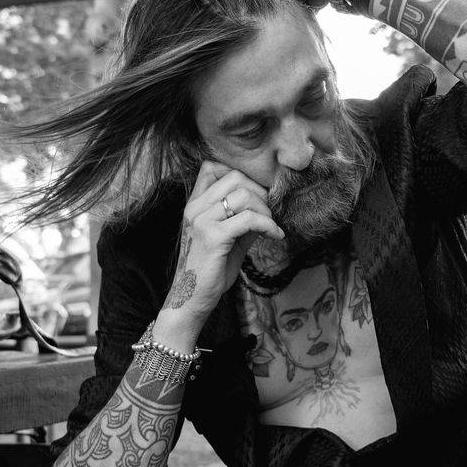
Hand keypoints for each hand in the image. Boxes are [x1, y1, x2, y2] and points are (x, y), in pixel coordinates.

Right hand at [162, 161, 284, 325]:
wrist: (191, 299)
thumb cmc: (211, 270)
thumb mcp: (229, 239)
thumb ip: (244, 219)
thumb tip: (269, 207)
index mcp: (194, 205)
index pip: (211, 167)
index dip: (240, 175)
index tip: (256, 195)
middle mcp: (195, 208)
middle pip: (234, 177)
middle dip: (259, 192)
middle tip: (269, 212)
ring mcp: (202, 221)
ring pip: (243, 195)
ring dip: (265, 210)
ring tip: (271, 227)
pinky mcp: (213, 237)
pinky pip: (249, 219)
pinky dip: (268, 225)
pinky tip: (275, 236)